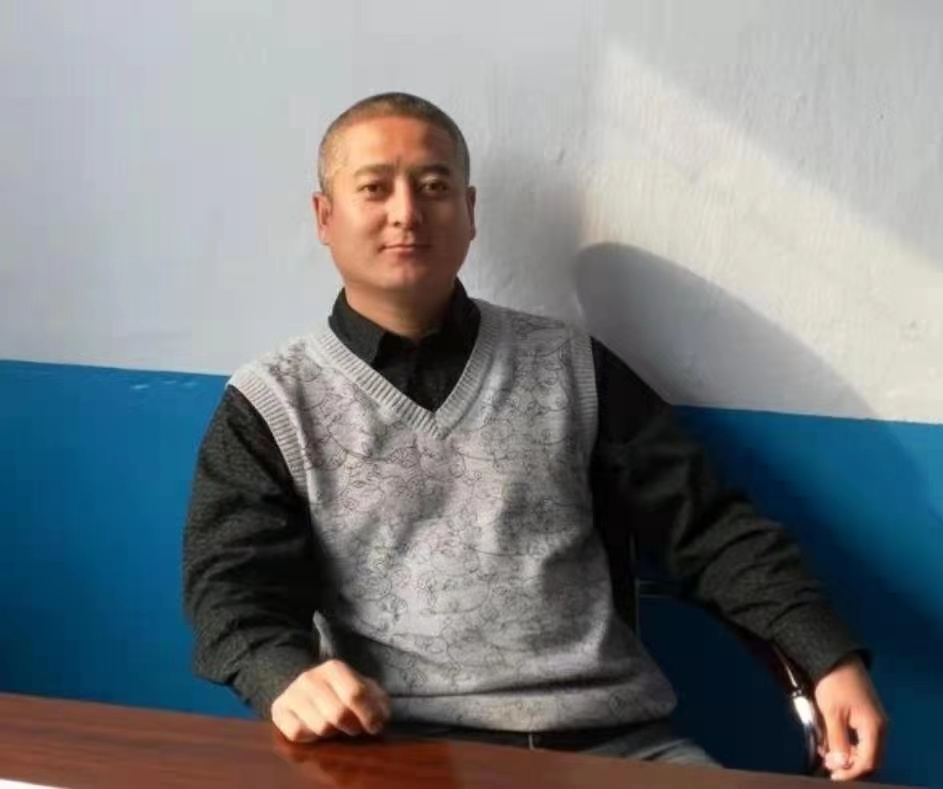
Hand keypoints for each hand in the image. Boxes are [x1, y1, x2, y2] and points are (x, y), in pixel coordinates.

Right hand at [271, 659, 391, 742]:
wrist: (304, 690)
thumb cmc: (340, 692)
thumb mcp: (363, 689)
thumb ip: (378, 700)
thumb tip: (381, 717)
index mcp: (334, 668)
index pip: (355, 694)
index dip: (369, 715)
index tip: (374, 726)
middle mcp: (310, 677)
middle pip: (338, 714)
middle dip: (352, 728)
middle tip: (354, 729)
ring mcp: (292, 694)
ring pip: (320, 727)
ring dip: (332, 734)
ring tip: (334, 728)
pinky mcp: (279, 711)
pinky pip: (298, 734)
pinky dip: (311, 738)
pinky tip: (315, 731)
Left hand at [813, 655, 886, 780]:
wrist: (837, 658)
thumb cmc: (834, 683)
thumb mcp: (831, 714)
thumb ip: (837, 741)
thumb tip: (840, 764)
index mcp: (874, 728)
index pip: (868, 762)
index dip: (851, 772)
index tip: (832, 774)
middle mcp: (879, 727)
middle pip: (869, 759)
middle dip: (849, 765)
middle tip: (828, 764)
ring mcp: (874, 722)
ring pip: (864, 749)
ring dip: (846, 755)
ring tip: (825, 752)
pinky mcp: (866, 716)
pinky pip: (860, 739)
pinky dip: (847, 744)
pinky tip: (829, 741)